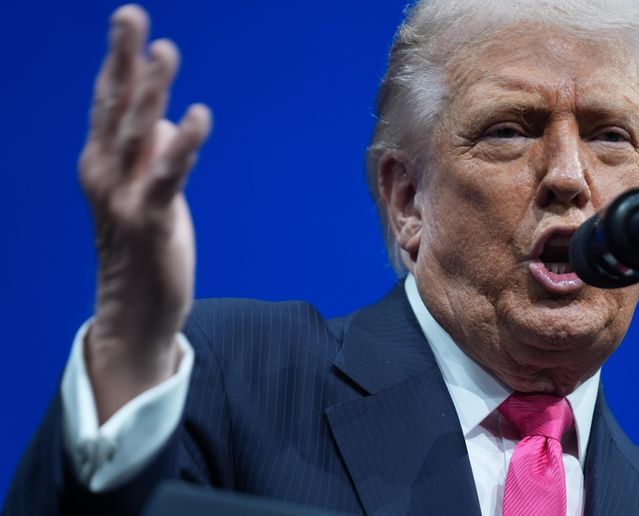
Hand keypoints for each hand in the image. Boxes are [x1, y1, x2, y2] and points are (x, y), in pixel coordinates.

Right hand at [79, 4, 210, 422]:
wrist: (134, 313)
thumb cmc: (143, 248)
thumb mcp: (147, 192)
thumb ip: (151, 155)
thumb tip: (167, 122)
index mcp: (101, 163)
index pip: (110, 103)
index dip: (120, 62)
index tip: (129, 22)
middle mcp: (104, 175)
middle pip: (114, 106)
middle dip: (123, 59)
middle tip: (131, 15)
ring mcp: (123, 199)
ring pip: (136, 133)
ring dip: (150, 90)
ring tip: (165, 50)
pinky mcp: (150, 222)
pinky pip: (167, 176)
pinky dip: (182, 145)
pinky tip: (197, 116)